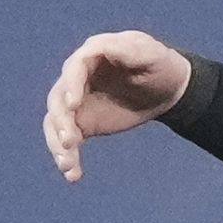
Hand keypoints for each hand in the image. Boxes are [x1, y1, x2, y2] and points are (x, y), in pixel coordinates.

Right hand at [42, 30, 192, 180]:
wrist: (166, 89)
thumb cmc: (159, 65)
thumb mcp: (150, 53)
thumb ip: (127, 48)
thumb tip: (99, 48)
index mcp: (92, 54)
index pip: (74, 68)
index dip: (71, 85)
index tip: (73, 105)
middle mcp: (77, 77)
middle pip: (58, 98)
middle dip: (61, 120)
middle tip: (69, 141)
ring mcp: (77, 101)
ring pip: (56, 122)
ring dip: (58, 144)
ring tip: (68, 165)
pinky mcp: (82, 122)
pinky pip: (67, 139)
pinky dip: (67, 156)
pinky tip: (73, 174)